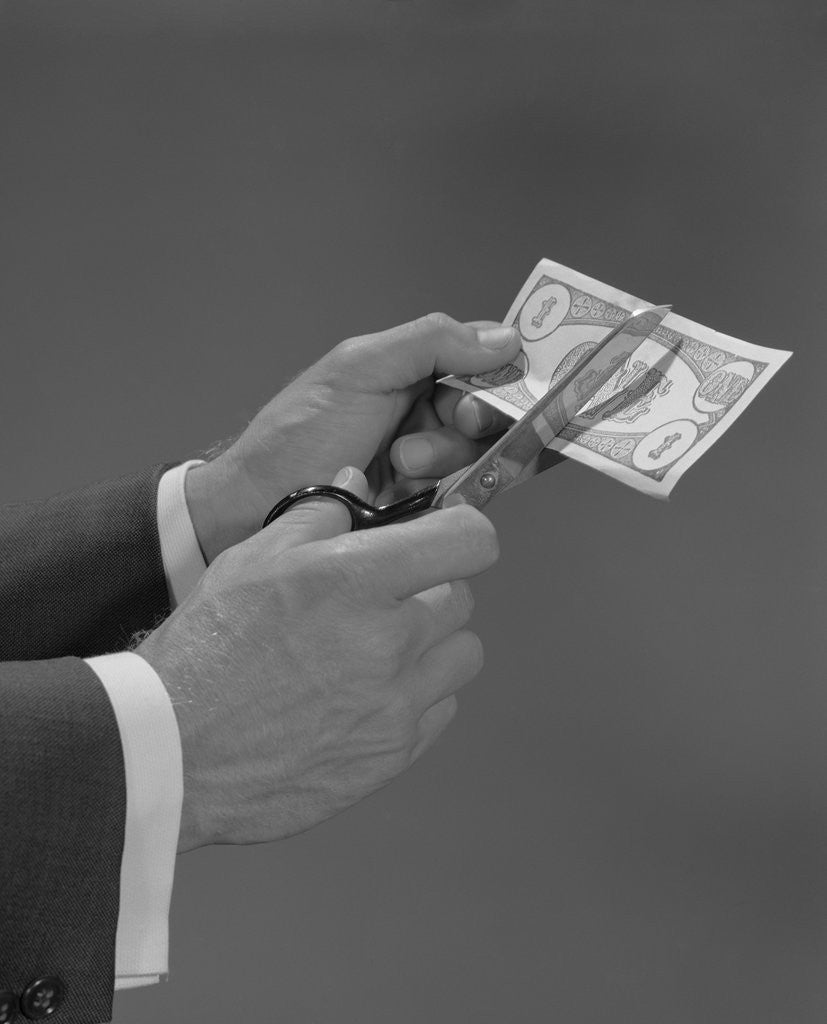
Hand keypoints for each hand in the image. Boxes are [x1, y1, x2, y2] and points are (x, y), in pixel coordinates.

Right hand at [137, 468, 498, 850]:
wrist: (175, 752)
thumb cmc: (207, 649)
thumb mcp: (251, 558)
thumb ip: (320, 515)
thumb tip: (362, 483)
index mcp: (356, 579)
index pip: (469, 541)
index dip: (461, 533)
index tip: (443, 540)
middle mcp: (390, 641)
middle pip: (462, 599)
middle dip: (430, 591)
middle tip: (382, 602)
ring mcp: (397, 704)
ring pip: (462, 655)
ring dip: (432, 646)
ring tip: (379, 652)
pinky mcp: (394, 754)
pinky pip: (442, 709)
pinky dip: (418, 697)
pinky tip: (368, 696)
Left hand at [186, 313, 516, 562]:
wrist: (258, 510)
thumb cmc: (300, 435)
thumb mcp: (358, 370)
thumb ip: (430, 342)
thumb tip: (508, 337)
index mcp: (412, 369)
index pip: (486, 359)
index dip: (507, 369)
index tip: (511, 382)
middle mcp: (427, 411)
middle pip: (495, 409)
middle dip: (476, 417)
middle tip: (457, 421)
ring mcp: (430, 461)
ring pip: (484, 454)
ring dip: (449, 455)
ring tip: (401, 464)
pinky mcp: (429, 506)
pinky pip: (470, 494)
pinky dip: (452, 491)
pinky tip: (414, 492)